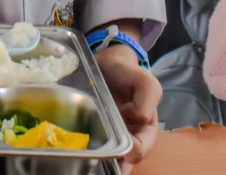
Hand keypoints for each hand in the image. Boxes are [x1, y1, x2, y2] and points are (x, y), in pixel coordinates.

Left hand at [95, 45, 160, 164]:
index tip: (118, 145)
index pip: (140, 151)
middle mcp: (129, 137)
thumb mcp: (146, 82)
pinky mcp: (93, 130)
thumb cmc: (129, 74)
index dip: (131, 152)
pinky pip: (92, 146)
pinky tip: (77, 152)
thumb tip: (136, 119)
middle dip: (113, 165)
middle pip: (123, 160)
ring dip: (100, 163)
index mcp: (145, 130)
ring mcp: (110, 135)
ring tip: (87, 163)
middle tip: (97, 164)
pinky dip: (87, 152)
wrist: (108, 62)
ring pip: (107, 157)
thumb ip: (148, 100)